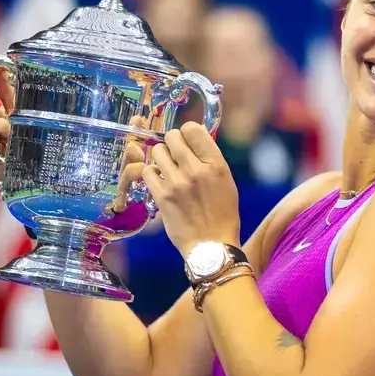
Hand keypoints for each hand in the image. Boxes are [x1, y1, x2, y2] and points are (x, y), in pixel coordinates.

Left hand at [141, 121, 239, 257]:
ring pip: (157, 152)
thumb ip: (210, 158)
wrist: (212, 246)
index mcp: (216, 165)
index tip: (188, 141)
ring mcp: (177, 183)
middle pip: (172, 137)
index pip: (193, 129)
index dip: (188, 132)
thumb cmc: (222, 214)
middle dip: (172, 143)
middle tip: (176, 155)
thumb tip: (194, 137)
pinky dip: (152, 174)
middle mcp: (196, 170)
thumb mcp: (226, 181)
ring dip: (161, 158)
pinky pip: (147, 172)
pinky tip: (160, 182)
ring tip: (168, 170)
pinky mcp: (162, 197)